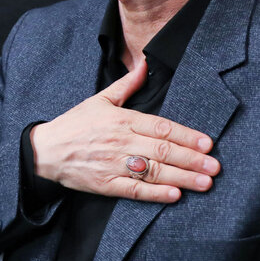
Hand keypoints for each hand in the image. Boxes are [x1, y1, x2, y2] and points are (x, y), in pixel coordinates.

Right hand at [29, 58, 219, 202]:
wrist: (44, 151)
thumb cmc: (74, 125)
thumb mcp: (99, 99)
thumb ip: (127, 85)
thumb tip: (146, 65)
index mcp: (121, 120)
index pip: (161, 127)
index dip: (187, 136)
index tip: (208, 144)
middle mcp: (120, 142)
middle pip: (163, 151)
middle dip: (192, 159)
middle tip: (215, 167)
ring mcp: (113, 164)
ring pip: (153, 171)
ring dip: (182, 178)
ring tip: (204, 183)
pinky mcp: (105, 184)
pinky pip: (134, 190)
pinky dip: (155, 193)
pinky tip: (174, 195)